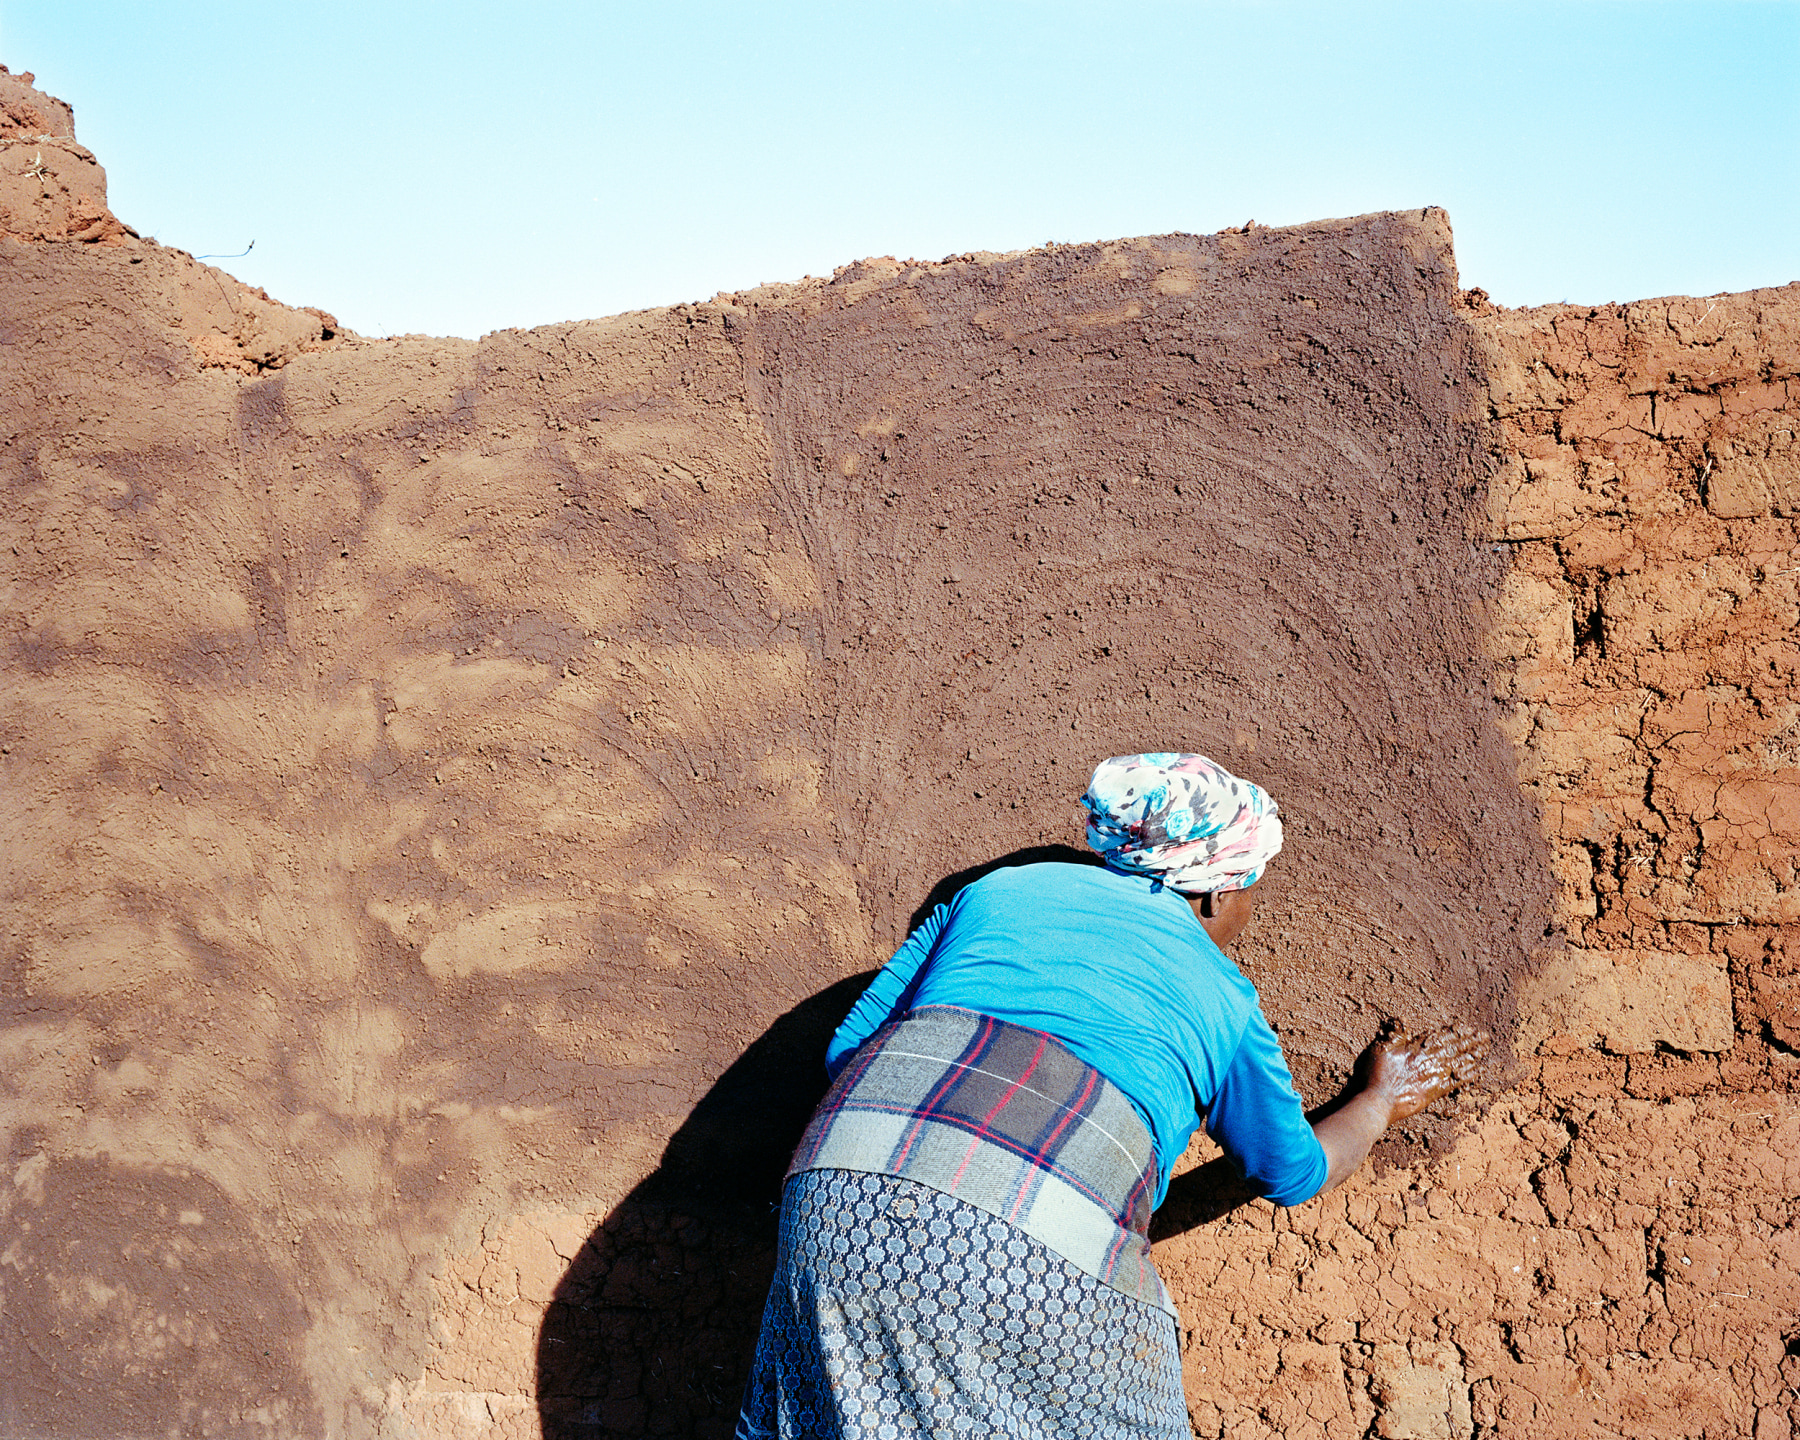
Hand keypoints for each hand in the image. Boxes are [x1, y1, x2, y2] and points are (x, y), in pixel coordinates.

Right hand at [1363, 1023, 1489, 1124]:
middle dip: (1469, 1041)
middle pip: (1453, 1048)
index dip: (1454, 1032)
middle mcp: (1427, 1061)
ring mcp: (1433, 1077)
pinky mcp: (1434, 1092)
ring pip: (1457, 1063)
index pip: (1439, 1037)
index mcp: (1415, 1049)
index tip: (1467, 1028)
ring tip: (1485, 1049)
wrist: (1379, 1102)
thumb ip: (1394, 1035)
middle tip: (1484, 1036)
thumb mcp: (1379, 1049)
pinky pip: (1455, 1083)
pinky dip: (1467, 1077)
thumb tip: (1402, 1019)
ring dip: (1472, 1055)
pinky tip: (1477, 1072)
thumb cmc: (1376, 1075)